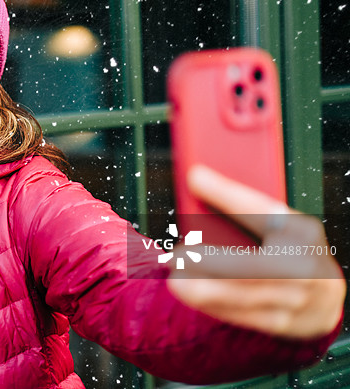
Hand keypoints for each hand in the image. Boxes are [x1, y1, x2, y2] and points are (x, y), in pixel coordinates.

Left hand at [167, 165, 345, 339]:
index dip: (227, 194)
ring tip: (175, 276)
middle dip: (209, 262)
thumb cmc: (293, 250)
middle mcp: (304, 266)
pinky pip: (240, 315)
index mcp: (301, 231)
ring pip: (242, 295)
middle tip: (175, 254)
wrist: (326, 297)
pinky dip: (211, 304)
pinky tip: (190, 294)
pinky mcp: (282, 323)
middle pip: (251, 265)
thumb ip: (242, 207)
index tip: (194, 177)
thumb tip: (196, 178)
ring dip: (202, 287)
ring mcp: (296, 299)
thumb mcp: (280, 224)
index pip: (261, 209)